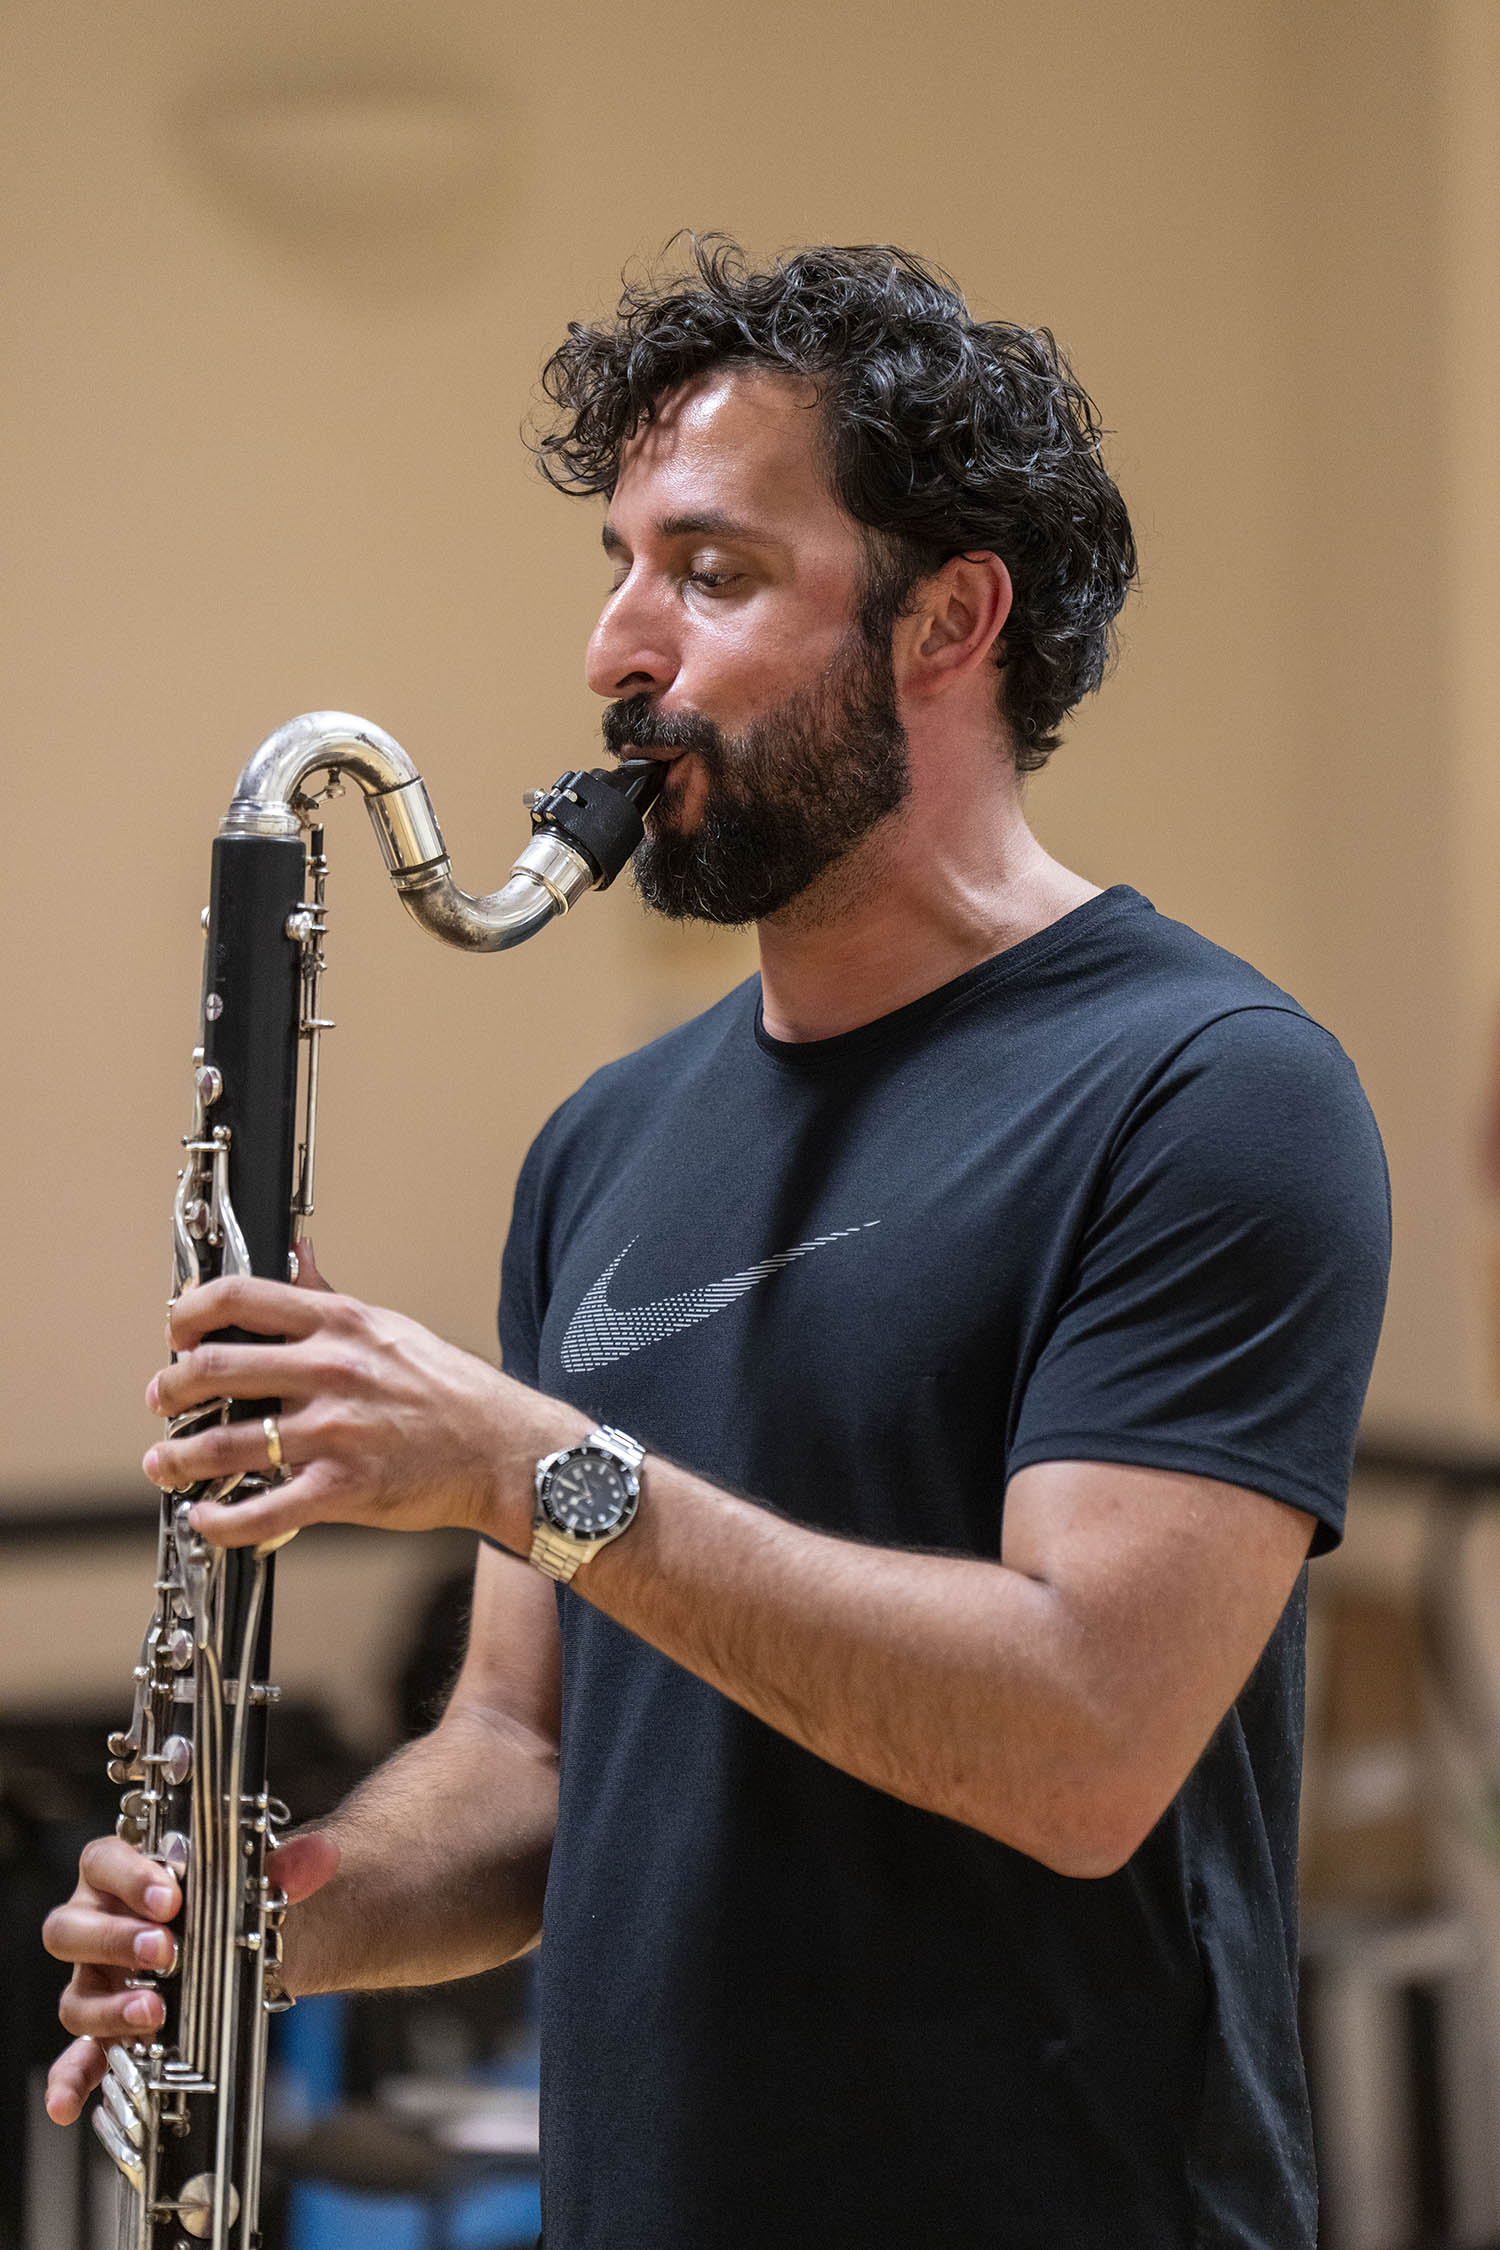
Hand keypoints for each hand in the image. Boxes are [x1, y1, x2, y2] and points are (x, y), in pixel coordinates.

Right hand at [42, 1831, 338, 2124]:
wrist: (247, 1937)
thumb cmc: (229, 1898)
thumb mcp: (256, 1875)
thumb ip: (289, 1865)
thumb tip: (319, 1858)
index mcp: (122, 1873)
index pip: (102, 1862)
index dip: (129, 1878)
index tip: (170, 1897)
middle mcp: (97, 1924)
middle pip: (72, 1929)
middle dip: (116, 1941)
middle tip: (165, 1951)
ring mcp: (97, 1980)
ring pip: (76, 1996)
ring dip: (110, 2009)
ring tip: (154, 2014)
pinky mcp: (107, 2028)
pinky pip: (79, 2057)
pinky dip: (72, 2080)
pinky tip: (69, 2103)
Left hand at [141, 1264, 583, 1552]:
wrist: (507, 1452)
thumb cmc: (452, 1392)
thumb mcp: (392, 1328)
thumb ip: (332, 1296)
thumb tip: (298, 1254)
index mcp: (341, 1325)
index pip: (240, 1299)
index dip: (189, 1313)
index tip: (175, 1332)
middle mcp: (332, 1371)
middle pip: (215, 1369)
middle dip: (171, 1389)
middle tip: (162, 1402)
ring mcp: (335, 1432)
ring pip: (225, 1444)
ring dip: (178, 1458)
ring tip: (165, 1464)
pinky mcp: (344, 1489)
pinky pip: (262, 1510)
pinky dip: (220, 1521)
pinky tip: (206, 1517)